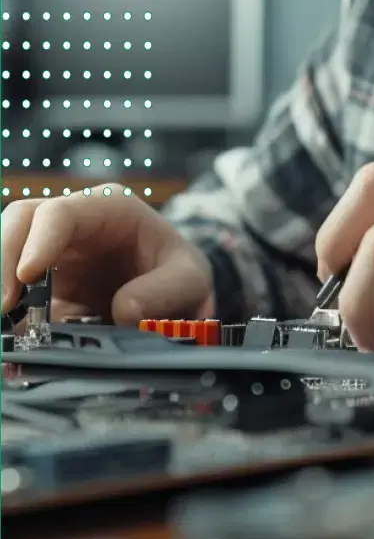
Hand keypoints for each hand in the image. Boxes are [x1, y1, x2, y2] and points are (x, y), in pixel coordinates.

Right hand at [1, 183, 213, 325]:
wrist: (178, 287)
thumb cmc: (180, 270)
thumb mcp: (190, 278)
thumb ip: (164, 292)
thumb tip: (124, 312)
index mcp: (109, 209)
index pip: (60, 213)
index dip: (38, 241)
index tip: (27, 275)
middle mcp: (75, 223)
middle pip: (20, 222)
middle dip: (4, 259)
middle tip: (5, 305)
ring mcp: (56, 251)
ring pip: (10, 249)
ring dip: (4, 283)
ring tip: (8, 320)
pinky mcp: (47, 282)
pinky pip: (19, 289)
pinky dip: (14, 308)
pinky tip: (17, 330)